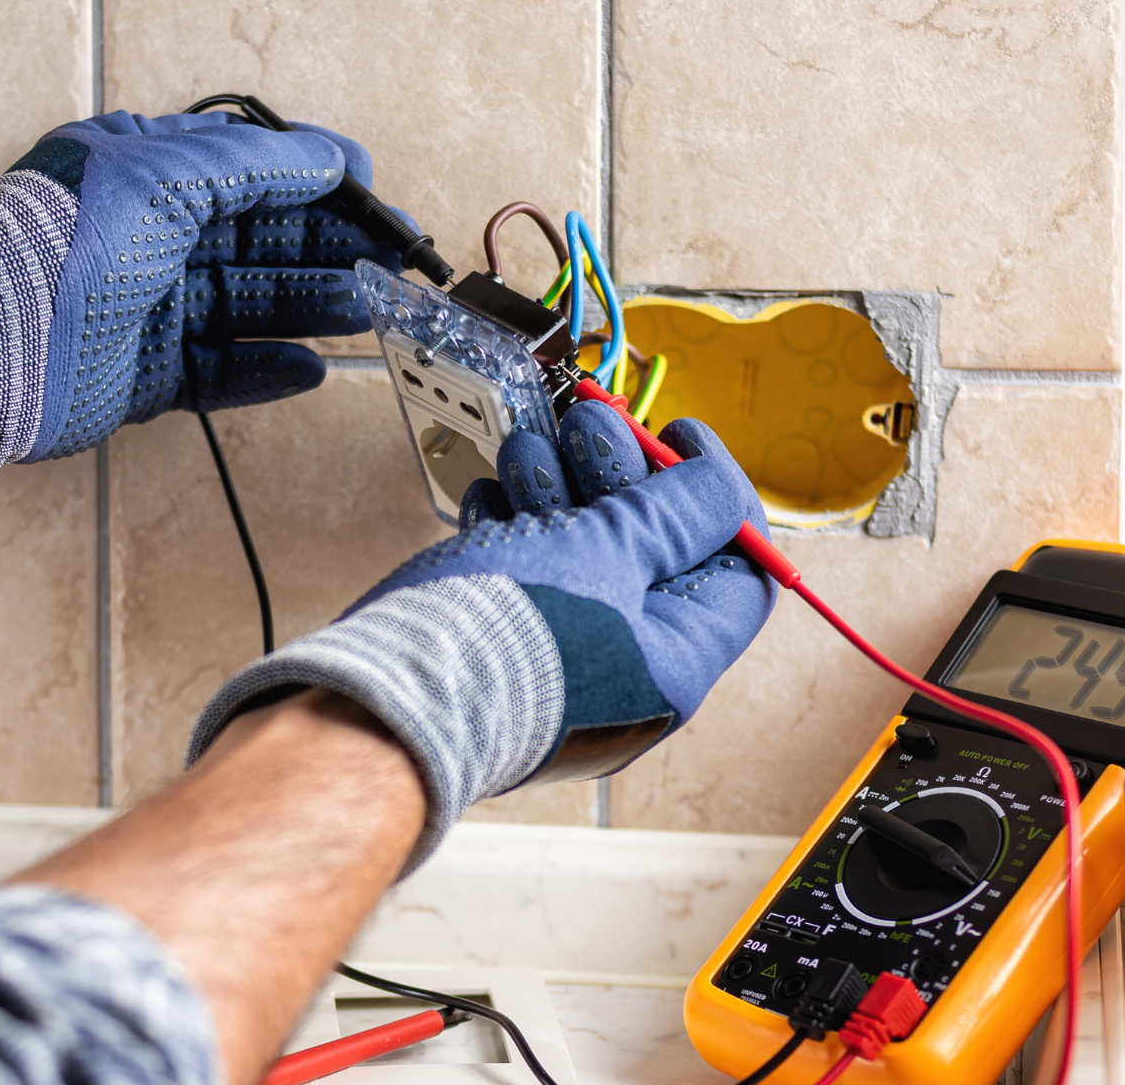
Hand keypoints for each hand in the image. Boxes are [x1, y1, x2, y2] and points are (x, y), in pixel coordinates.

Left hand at [0, 109, 410, 493]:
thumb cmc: (63, 238)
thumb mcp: (167, 172)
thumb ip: (255, 162)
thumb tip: (330, 157)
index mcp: (147, 172)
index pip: (248, 169)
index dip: (313, 179)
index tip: (372, 192)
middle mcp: (149, 237)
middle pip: (257, 241)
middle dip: (328, 248)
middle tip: (392, 262)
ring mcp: (147, 309)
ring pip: (247, 305)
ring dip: (310, 305)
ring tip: (369, 311)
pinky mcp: (143, 376)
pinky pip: (220, 371)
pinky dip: (265, 370)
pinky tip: (312, 367)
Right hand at [187, 400, 776, 867]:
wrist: (386, 698)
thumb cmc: (506, 639)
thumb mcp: (611, 553)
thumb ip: (673, 515)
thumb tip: (720, 489)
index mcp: (675, 663)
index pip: (738, 574)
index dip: (717, 497)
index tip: (678, 438)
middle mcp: (625, 670)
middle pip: (651, 551)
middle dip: (620, 474)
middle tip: (591, 425)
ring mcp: (559, 659)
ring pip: (580, 552)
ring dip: (559, 486)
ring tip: (530, 452)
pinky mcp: (501, 645)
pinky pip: (525, 573)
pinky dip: (513, 524)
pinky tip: (493, 499)